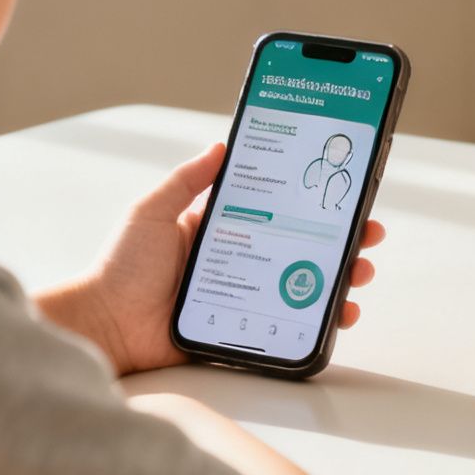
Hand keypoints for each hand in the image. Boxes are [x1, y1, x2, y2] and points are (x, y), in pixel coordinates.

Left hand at [43, 142, 386, 375]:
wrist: (105, 325)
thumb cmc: (121, 267)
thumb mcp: (151, 212)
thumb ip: (186, 181)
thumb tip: (222, 145)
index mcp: (223, 230)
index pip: (281, 211)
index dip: (315, 203)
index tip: (345, 192)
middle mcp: (242, 261)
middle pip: (304, 247)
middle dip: (344, 240)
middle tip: (369, 233)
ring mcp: (246, 297)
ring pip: (306, 285)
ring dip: (341, 278)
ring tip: (360, 272)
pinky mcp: (244, 330)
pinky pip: (289, 324)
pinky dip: (319, 321)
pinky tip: (339, 315)